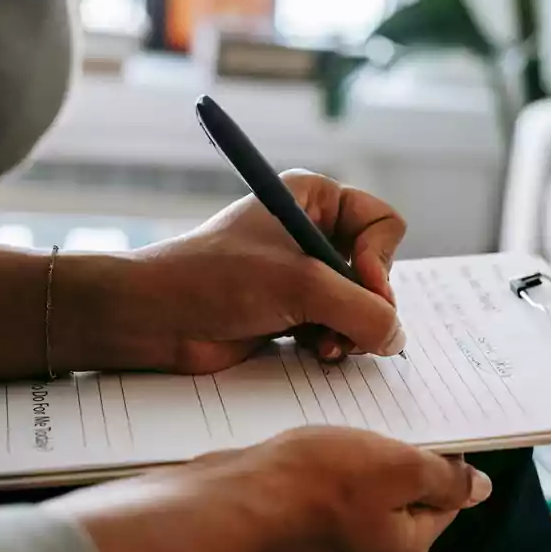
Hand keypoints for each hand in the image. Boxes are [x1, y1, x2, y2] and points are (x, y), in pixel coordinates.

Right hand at [46, 427, 492, 551]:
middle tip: (388, 421)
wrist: (230, 502)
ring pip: (359, 495)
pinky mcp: (291, 533)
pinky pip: (321, 497)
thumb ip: (444, 478)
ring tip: (347, 428)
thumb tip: (479, 490)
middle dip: (398, 459)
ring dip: (359, 461)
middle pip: (401, 499)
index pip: (445, 502)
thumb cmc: (314, 483)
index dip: (445, 461)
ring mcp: (325, 549)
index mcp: (402, 546)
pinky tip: (311, 446)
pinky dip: (323, 471)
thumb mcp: (398, 467)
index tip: (434, 428)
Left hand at [112, 170, 406, 372]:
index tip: (365, 285)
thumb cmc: (214, 279)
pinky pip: (340, 327)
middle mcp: (314, 231)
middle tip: (346, 327)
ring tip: (327, 346)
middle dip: (366, 304)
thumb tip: (397, 338)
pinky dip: (335, 343)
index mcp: (315, 198)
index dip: (382, 259)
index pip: (384, 224)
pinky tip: (315, 352)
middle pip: (379, 270)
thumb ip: (362, 310)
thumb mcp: (301, 286)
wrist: (153, 319)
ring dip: (351, 329)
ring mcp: (304, 274)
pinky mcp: (293, 311)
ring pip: (362, 304)